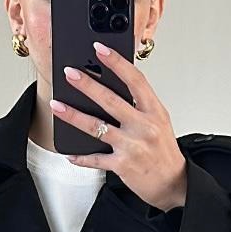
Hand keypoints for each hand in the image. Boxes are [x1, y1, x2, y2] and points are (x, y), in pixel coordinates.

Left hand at [49, 42, 188, 211]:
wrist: (173, 183)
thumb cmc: (164, 151)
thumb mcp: (159, 121)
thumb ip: (140, 104)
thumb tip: (114, 85)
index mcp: (154, 111)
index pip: (135, 80)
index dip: (116, 62)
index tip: (100, 48)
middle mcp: (144, 126)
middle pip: (111, 100)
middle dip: (87, 84)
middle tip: (69, 73)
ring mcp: (132, 146)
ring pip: (97, 127)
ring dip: (73, 115)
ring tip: (56, 105)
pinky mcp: (122, 165)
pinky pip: (96, 159)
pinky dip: (80, 157)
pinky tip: (69, 153)